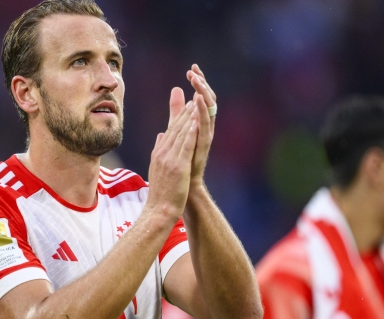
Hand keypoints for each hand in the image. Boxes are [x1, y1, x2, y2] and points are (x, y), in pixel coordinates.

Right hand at [147, 94, 199, 219]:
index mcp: (158, 153)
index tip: (187, 104)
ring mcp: (169, 159)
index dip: (179, 116)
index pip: (170, 130)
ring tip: (197, 104)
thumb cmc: (160, 193)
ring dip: (190, 117)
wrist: (159, 210)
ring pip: (181, 134)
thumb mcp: (157, 168)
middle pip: (175, 128)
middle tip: (194, 97)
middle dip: (185, 112)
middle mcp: (162, 153)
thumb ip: (159, 150)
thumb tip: (160, 135)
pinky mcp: (178, 166)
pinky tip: (197, 122)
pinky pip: (186, 146)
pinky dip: (191, 132)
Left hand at [186, 64, 216, 185]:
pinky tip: (196, 98)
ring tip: (196, 80)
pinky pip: (205, 124)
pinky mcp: (204, 144)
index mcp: (199, 123)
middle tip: (194, 71)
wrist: (184, 185)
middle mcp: (205, 128)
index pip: (201, 98)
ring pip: (208, 110)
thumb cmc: (182, 160)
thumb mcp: (176, 130)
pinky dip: (201, 110)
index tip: (192, 68)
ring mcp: (206, 135)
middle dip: (201, 84)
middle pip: (207, 100)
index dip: (199, 83)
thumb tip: (175, 93)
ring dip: (202, 93)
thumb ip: (176, 112)